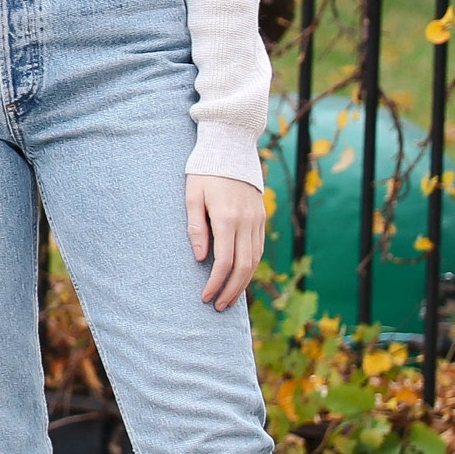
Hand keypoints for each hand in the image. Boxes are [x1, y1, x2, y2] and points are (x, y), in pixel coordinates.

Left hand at [186, 173, 265, 312]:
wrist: (231, 147)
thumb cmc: (205, 171)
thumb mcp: (193, 196)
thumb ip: (196, 227)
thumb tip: (200, 258)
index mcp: (227, 218)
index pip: (224, 262)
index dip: (215, 283)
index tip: (205, 296)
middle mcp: (246, 222)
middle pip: (243, 267)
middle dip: (231, 290)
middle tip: (218, 306)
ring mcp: (257, 220)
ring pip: (255, 260)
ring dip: (243, 283)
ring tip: (229, 299)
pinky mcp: (261, 217)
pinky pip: (259, 248)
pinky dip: (251, 267)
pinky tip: (241, 277)